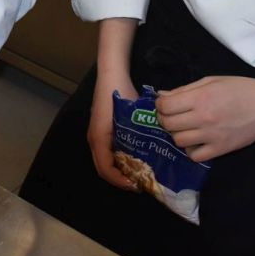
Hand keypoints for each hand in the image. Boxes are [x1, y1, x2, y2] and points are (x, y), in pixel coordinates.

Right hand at [89, 69, 139, 189]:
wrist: (111, 71)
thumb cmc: (120, 91)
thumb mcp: (133, 113)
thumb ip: (143, 131)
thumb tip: (161, 150)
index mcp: (99, 136)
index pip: (105, 168)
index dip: (120, 180)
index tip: (138, 184)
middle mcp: (93, 138)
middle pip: (102, 168)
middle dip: (120, 179)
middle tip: (139, 183)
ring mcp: (94, 133)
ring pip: (103, 160)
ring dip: (118, 170)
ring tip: (137, 172)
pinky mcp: (99, 128)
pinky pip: (104, 151)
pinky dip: (116, 159)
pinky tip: (132, 157)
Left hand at [154, 76, 254, 160]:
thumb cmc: (238, 89)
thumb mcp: (211, 81)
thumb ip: (184, 89)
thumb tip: (161, 96)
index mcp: (200, 97)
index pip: (165, 106)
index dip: (160, 105)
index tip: (164, 104)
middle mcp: (203, 117)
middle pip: (168, 124)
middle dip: (164, 119)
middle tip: (171, 116)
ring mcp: (211, 136)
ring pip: (178, 141)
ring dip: (176, 134)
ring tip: (184, 128)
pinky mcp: (220, 149)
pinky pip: (195, 156)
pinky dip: (190, 150)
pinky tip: (195, 141)